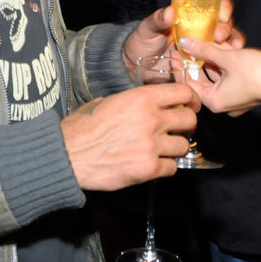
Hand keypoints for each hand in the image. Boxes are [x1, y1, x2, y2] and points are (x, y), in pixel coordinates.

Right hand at [61, 83, 199, 189]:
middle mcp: (151, 119)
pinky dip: (166, 167)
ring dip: (176, 147)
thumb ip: (135, 101)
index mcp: (142, 98)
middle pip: (190, 120)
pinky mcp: (148, 169)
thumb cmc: (83, 127)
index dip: (191, 99)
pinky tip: (155, 164)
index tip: (191, 105)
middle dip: (188, 125)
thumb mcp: (109, 101)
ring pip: (184, 145)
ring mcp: (151, 145)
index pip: (183, 92)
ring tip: (163, 149)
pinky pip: (172, 167)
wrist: (68, 155)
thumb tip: (151, 104)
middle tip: (180, 129)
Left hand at [123, 0, 243, 78]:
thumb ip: (157, 20)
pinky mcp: (203, 63)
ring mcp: (204, 46)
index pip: (213, 3)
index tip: (223, 12)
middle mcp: (201, 28)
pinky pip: (219, 61)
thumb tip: (170, 11)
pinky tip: (228, 65)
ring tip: (234, 48)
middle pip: (223, 22)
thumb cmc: (141, 42)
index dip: (223, 4)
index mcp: (190, 14)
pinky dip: (226, 62)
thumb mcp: (147, 29)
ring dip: (232, 42)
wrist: (136, 67)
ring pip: (226, 40)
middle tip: (220, 35)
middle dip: (226, 27)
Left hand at [175, 38, 260, 116]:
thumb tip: (185, 42)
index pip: (189, 85)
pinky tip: (218, 46)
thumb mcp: (226, 58)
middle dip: (195, 61)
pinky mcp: (245, 88)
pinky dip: (223, 62)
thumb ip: (204, 50)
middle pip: (202, 80)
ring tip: (200, 42)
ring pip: (216, 75)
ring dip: (209, 59)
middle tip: (185, 46)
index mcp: (214, 101)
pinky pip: (228, 74)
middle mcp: (223, 102)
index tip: (174, 53)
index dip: (180, 67)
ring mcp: (235, 96)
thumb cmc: (257, 74)